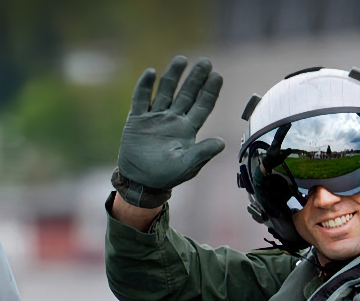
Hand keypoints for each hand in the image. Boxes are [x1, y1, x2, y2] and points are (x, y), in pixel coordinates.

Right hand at [113, 56, 225, 207]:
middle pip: (186, 94)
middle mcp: (173, 120)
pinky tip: (151, 73)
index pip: (202, 106)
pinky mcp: (137, 120)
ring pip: (165, 92)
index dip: (210, 91)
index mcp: (187, 130)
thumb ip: (202, 153)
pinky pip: (140, 99)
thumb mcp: (187, 166)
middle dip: (195, 78)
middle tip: (206, 62)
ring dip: (172, 76)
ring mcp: (155, 118)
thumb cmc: (166, 176)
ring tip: (181, 60)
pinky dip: (144, 86)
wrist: (140, 181)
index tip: (217, 75)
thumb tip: (222, 143)